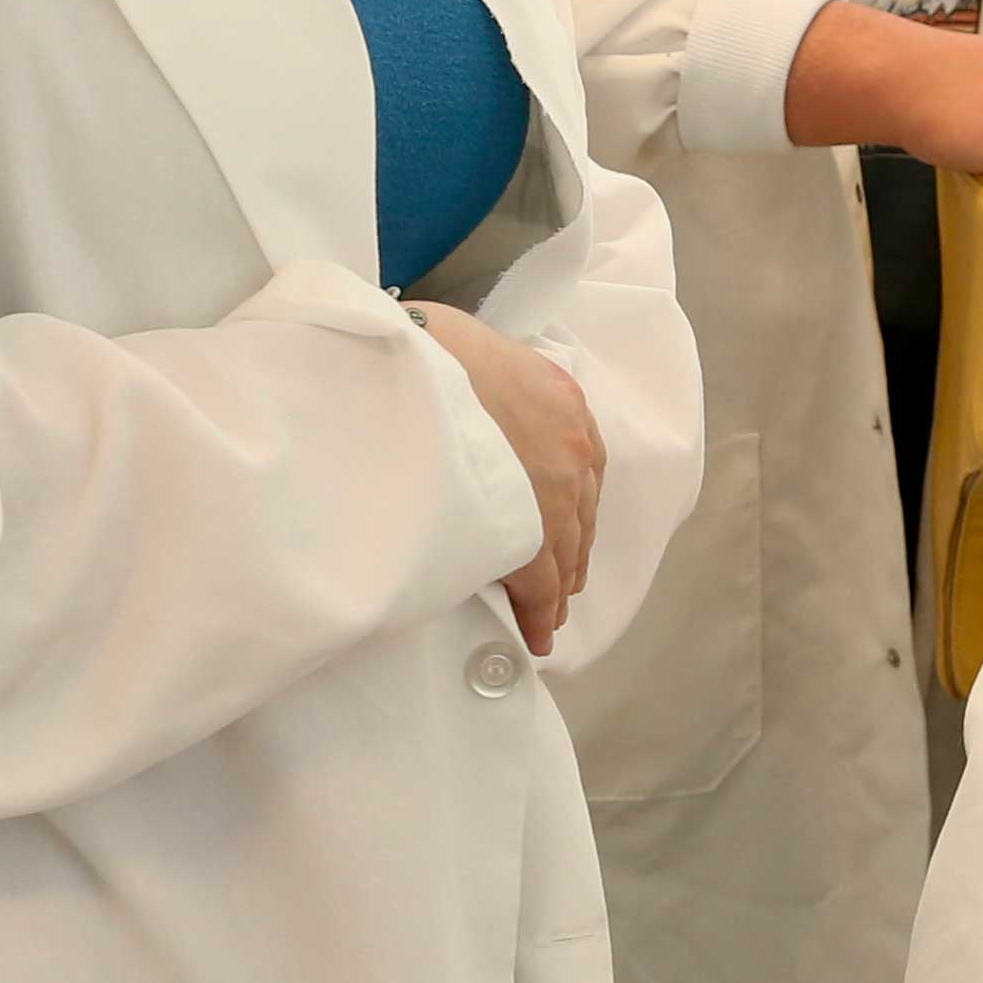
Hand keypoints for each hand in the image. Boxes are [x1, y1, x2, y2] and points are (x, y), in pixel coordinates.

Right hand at [409, 306, 604, 655]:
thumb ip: (491, 393)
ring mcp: (554, 486)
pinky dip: (538, 607)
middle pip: (579, 513)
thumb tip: (471, 418)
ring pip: (565, 549)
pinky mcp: (528, 524)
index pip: (579, 468)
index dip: (570, 507)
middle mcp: (571, 443)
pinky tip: (535, 629)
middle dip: (568, 551)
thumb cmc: (421, 353)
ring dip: (556, 583)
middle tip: (559, 585)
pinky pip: (538, 578)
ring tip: (546, 614)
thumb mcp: (475, 355)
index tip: (563, 534)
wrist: (402, 363)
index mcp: (562, 400)